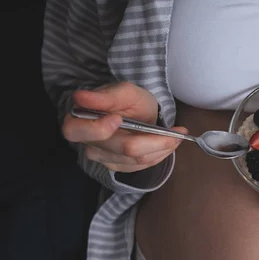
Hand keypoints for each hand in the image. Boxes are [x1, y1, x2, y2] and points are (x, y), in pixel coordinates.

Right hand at [62, 82, 186, 172]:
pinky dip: (160, 154)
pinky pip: (143, 166)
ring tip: (177, 134)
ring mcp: (105, 159)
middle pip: (125, 149)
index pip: (84, 133)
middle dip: (156, 140)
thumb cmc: (127, 101)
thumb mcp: (123, 92)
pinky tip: (168, 144)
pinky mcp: (120, 167)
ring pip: (139, 160)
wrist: (135, 113)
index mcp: (80, 123)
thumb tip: (80, 97)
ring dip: (163, 148)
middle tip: (176, 131)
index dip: (100, 129)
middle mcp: (90, 145)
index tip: (118, 118)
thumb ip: (105, 96)